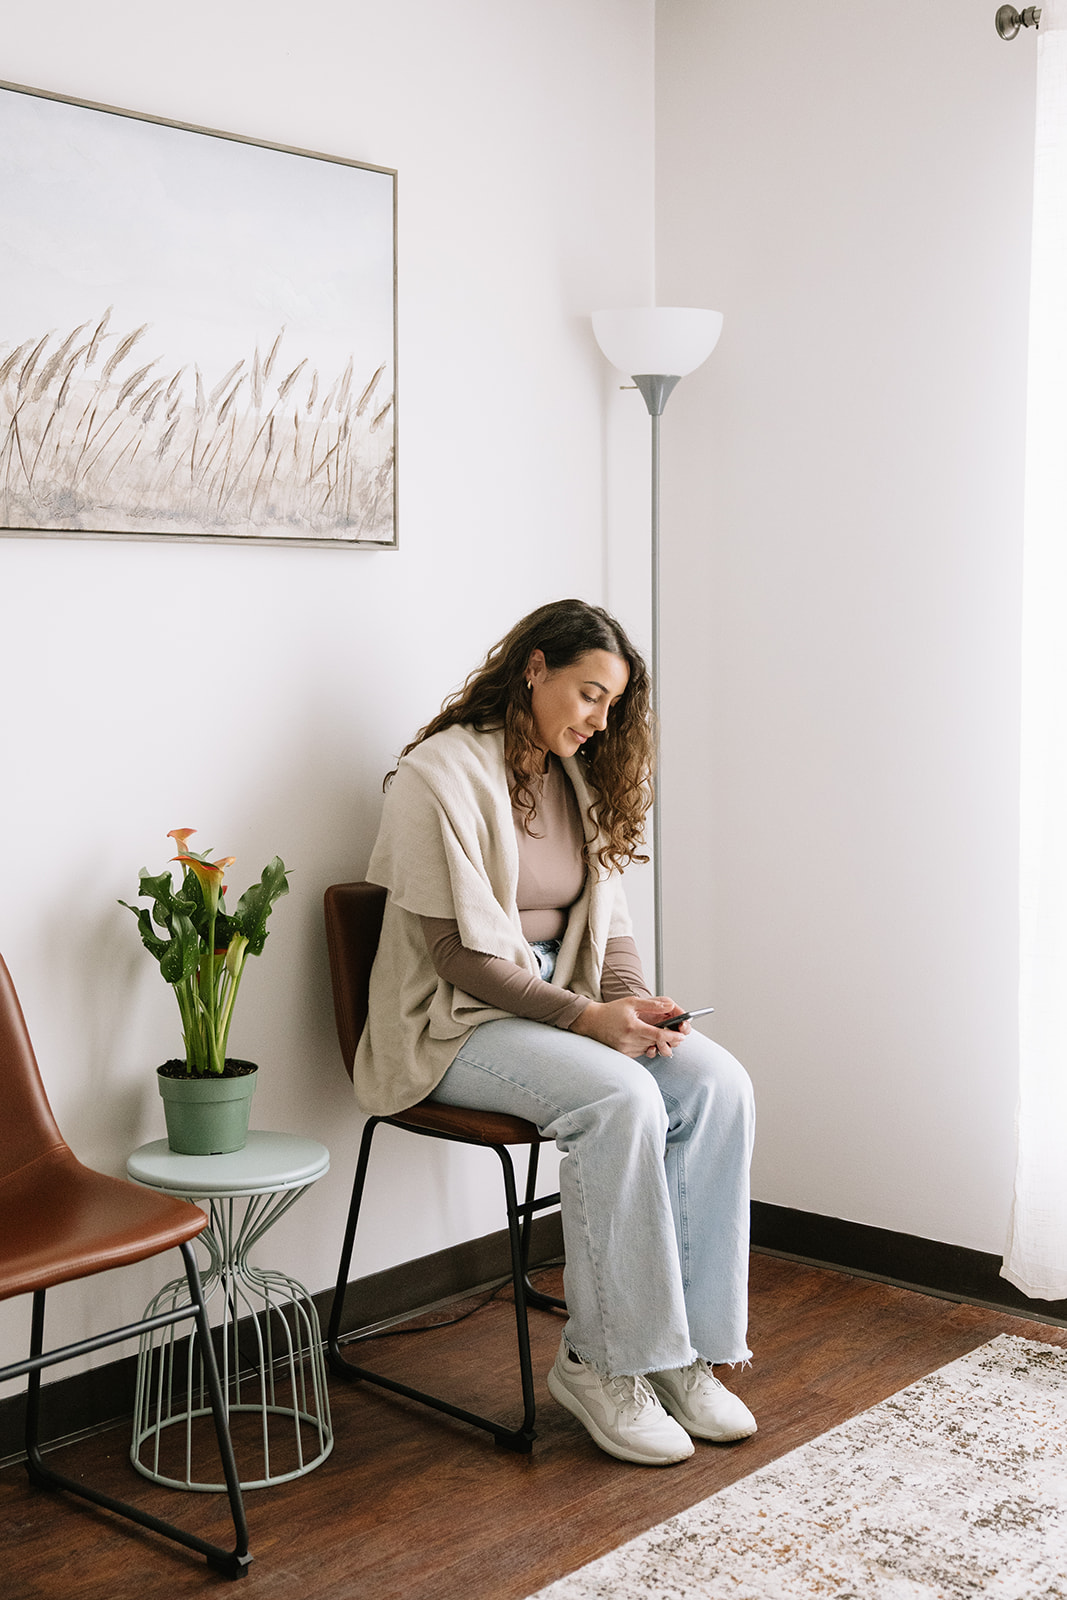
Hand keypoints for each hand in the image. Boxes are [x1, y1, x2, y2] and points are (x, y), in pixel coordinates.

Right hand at [571, 996, 686, 1057]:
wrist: (591, 1022)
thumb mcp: (632, 1002)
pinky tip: (643, 1037)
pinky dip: (646, 1046)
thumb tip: (670, 1005)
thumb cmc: (611, 1011)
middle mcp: (629, 1041)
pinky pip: (640, 1052)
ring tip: (657, 1034)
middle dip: (667, 1039)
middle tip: (675, 1034)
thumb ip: (652, 1004)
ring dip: (656, 1042)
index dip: (672, 1036)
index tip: (682, 1036)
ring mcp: (625, 1049)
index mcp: (633, 1027)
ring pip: (649, 1049)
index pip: (658, 1035)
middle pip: (656, 1043)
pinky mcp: (623, 1054)